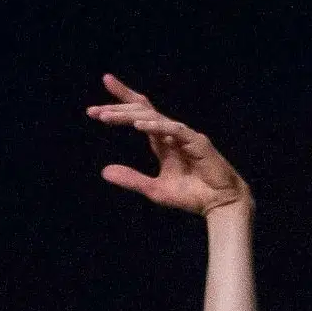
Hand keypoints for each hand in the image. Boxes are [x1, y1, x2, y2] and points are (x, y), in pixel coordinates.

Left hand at [88, 74, 249, 215]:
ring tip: (106, 117)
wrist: (218, 204)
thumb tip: (104, 171)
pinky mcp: (197, 142)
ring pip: (153, 117)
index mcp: (161, 141)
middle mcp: (171, 133)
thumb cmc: (190, 195)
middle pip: (142, 110)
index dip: (119, 106)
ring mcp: (184, 135)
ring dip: (129, 116)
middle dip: (118, 106)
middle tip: (93, 110)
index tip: (95, 108)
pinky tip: (138, 125)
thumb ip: (131, 179)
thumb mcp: (154, 189)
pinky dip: (156, 126)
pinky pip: (173, 130)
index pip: (138, 116)